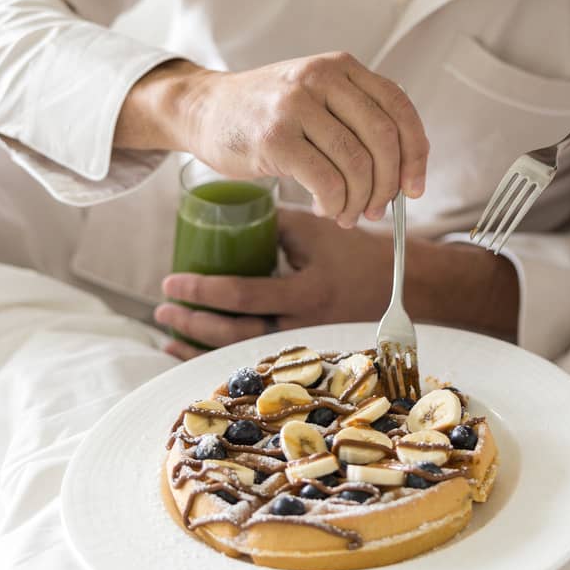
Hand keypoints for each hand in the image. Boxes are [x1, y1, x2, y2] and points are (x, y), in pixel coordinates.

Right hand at [118, 52, 429, 227]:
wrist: (204, 109)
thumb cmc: (268, 112)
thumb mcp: (318, 95)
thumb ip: (358, 116)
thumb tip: (404, 169)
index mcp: (342, 67)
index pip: (399, 108)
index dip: (415, 153)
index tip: (414, 187)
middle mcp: (322, 78)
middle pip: (383, 138)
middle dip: (388, 183)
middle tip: (378, 209)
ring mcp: (296, 105)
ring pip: (356, 163)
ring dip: (360, 200)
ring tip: (347, 212)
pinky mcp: (275, 137)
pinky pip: (326, 180)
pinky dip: (335, 203)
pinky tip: (326, 208)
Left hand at [154, 210, 518, 359]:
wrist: (407, 289)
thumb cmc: (358, 252)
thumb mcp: (319, 229)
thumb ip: (275, 223)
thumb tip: (226, 212)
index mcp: (307, 291)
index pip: (243, 295)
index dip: (202, 291)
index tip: (171, 282)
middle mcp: (304, 325)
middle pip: (235, 333)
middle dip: (192, 323)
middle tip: (162, 307)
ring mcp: (304, 343)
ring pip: (241, 352)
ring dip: (199, 343)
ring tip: (167, 331)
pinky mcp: (304, 351)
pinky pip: (254, 358)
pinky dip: (218, 354)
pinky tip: (193, 348)